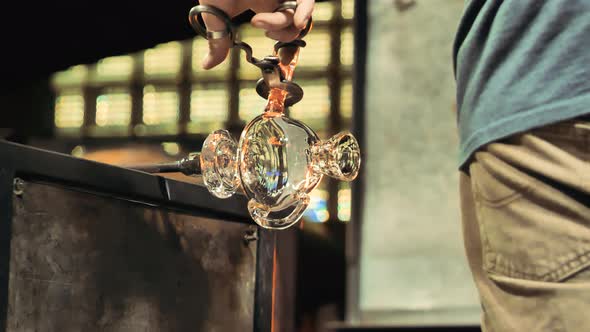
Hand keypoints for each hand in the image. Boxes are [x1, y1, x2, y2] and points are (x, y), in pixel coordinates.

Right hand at [197, 0, 313, 68]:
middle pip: (293, 25)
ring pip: (298, 16)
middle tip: (259, 29)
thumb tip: (207, 66)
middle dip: (281, 36)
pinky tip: (297, 20)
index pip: (281, 28)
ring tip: (257, 20)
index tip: (279, 57)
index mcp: (261, 4)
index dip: (284, 44)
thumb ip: (217, 41)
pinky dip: (305, 12)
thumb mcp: (214, 15)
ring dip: (281, 26)